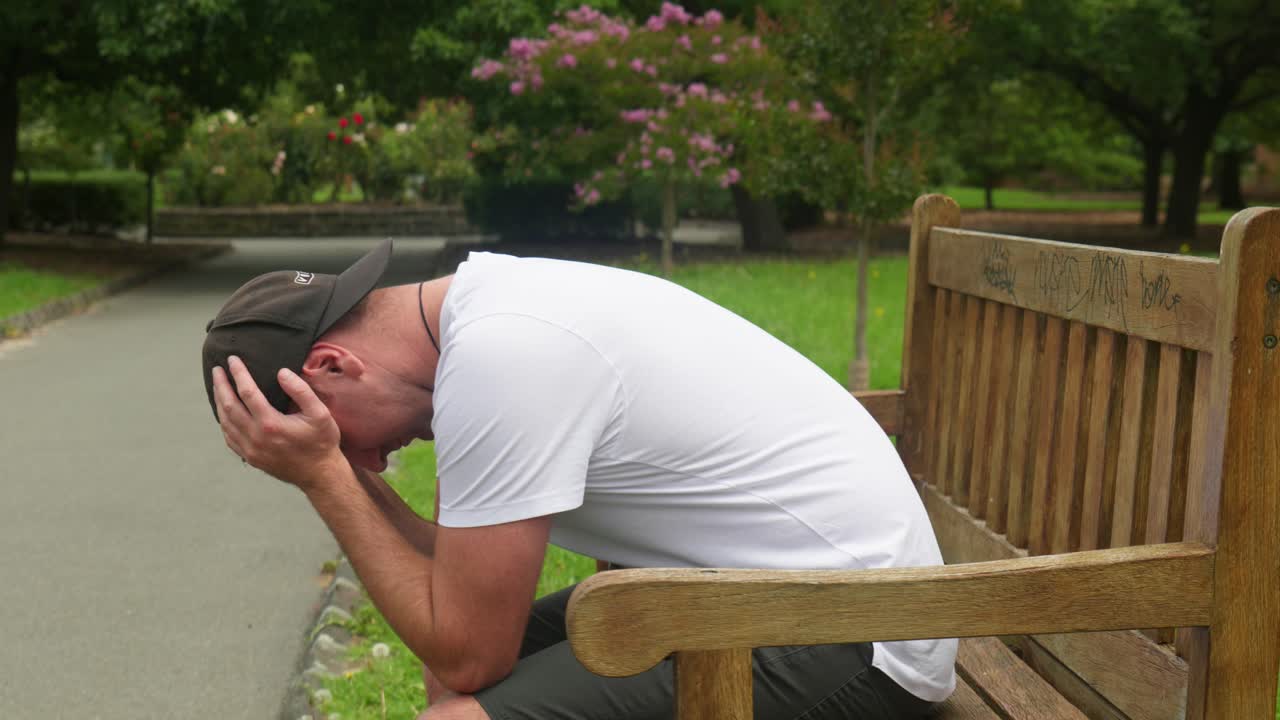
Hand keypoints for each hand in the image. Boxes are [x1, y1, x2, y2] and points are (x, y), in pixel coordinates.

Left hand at [212, 355, 343, 490]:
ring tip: (218, 387)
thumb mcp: (320, 413)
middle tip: (216, 370)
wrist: (320, 474)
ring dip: (219, 402)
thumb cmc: (322, 442)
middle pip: (229, 406)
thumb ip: (301, 390)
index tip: (232, 359)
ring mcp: (250, 450)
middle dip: (221, 385)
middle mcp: (255, 437)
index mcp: (271, 424)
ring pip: (225, 422)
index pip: (247, 392)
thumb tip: (281, 372)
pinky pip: (229, 437)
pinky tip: (225, 412)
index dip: (238, 373)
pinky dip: (224, 421)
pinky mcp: (250, 458)